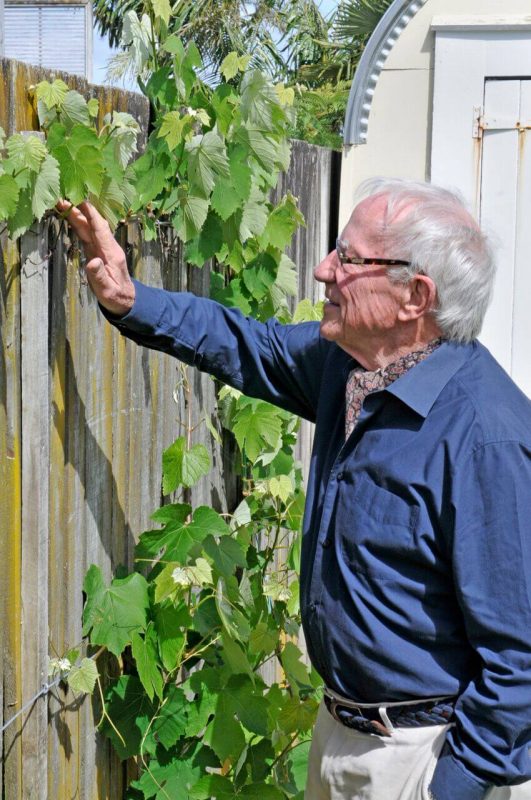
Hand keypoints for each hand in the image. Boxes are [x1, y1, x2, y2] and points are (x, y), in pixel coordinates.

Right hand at [57, 200, 134, 315]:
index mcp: (111, 254)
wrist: (125, 299)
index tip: (82, 201)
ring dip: (77, 216)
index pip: (101, 230)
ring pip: (89, 228)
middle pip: (92, 225)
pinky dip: (78, 224)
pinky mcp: (97, 251)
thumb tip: (92, 262)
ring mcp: (102, 248)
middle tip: (63, 199)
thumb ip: (99, 276)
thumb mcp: (107, 290)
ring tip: (62, 203)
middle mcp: (108, 247)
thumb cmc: (116, 296)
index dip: (92, 215)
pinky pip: (87, 235)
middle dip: (79, 211)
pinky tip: (70, 217)